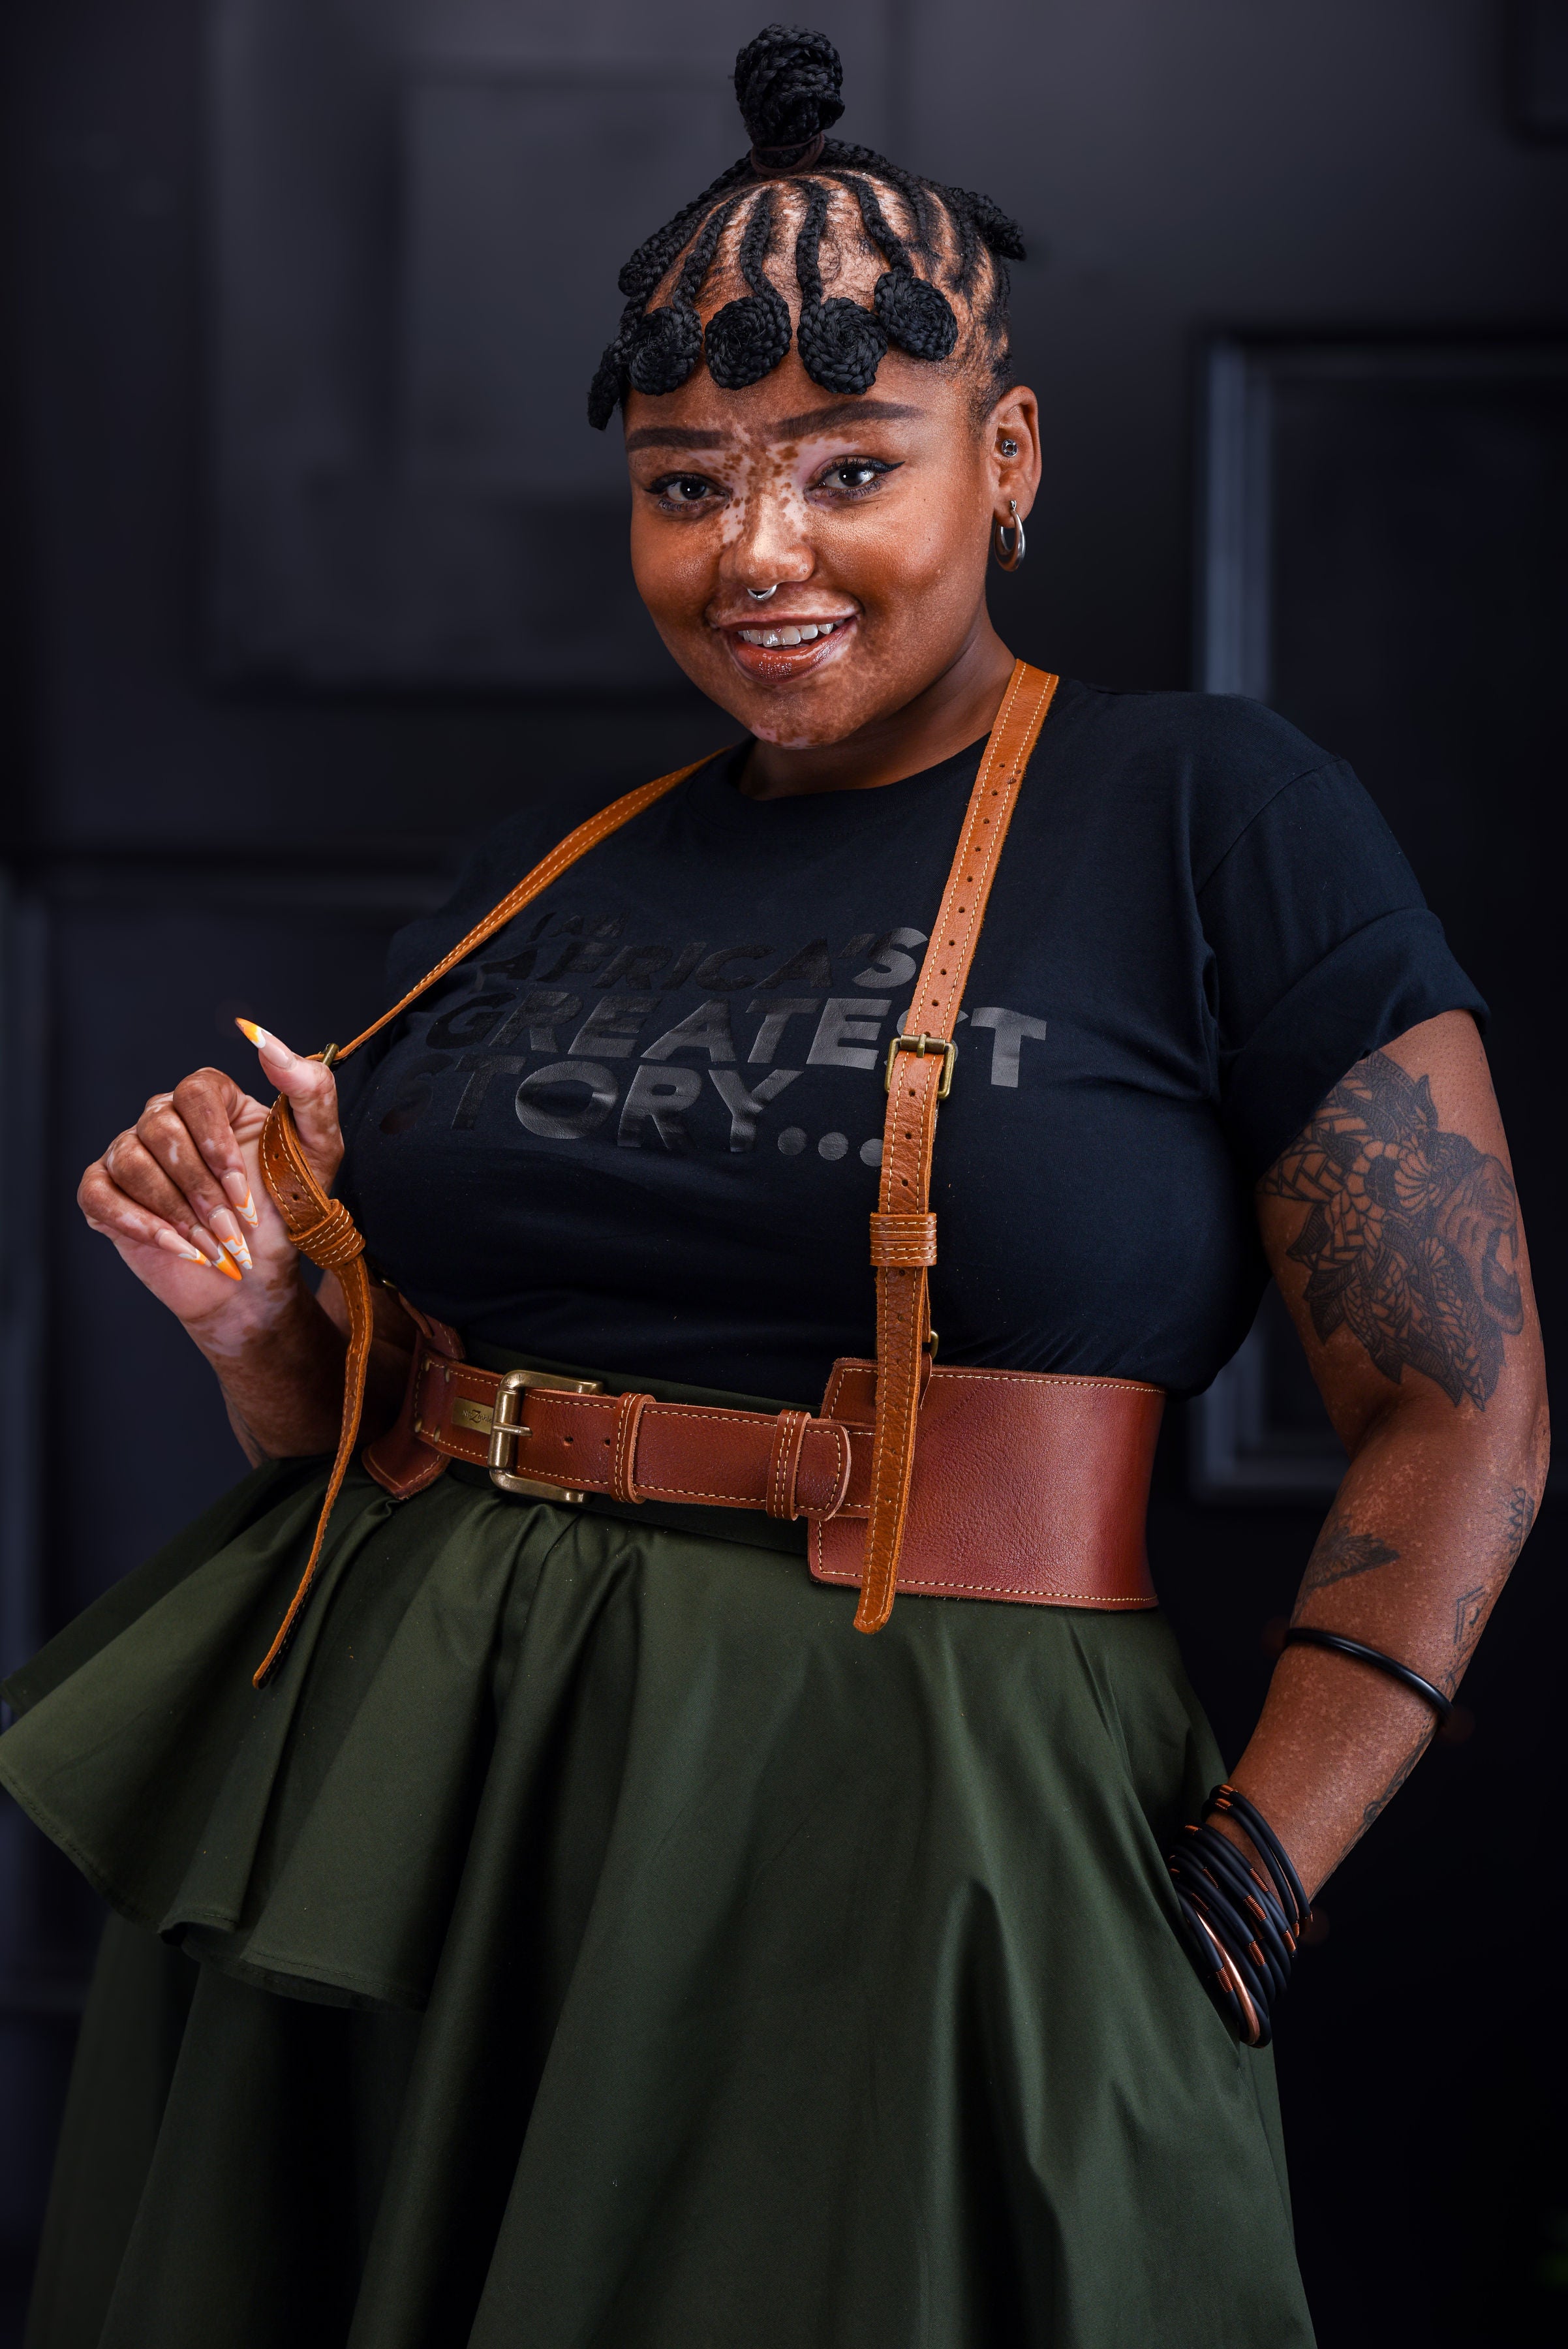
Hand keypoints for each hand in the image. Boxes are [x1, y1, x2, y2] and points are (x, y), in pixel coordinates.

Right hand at [78, 1026, 344, 1333]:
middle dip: (201, 1188)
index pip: (196, 1091)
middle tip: (234, 1229)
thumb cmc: (287, 1209)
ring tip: (212, 1245)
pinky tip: (178, 1247)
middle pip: (161, 1128)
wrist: (258, 1274)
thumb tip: (263, 1038)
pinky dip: (139, 1224)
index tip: (244, 1187)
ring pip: (131, 1163)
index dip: (216, 1142)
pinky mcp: (105, 1194)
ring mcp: (130, 1153)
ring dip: (176, 1211)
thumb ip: (308, 1089)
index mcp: (212, 1099)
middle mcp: (165, 1117)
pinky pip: (99, 1195)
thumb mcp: (318, 1149)